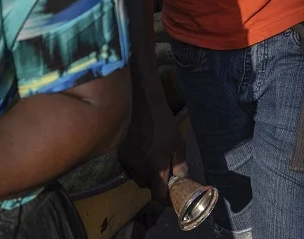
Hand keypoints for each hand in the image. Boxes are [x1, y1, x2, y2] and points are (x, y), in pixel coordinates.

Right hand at [118, 90, 187, 205]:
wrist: (141, 104)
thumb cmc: (163, 123)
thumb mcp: (178, 143)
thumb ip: (180, 164)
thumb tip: (183, 178)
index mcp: (155, 169)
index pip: (158, 196)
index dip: (166, 199)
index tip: (171, 196)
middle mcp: (139, 170)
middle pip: (148, 186)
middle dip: (157, 183)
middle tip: (164, 172)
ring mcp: (128, 162)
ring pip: (138, 178)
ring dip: (146, 176)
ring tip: (152, 161)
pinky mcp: (120, 155)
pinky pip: (129, 169)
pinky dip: (136, 168)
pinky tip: (142, 155)